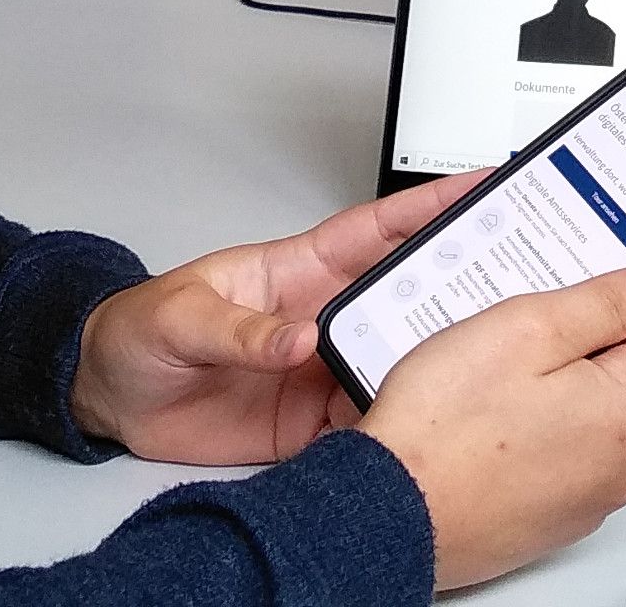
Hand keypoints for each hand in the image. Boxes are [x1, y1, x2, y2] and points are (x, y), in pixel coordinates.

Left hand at [69, 171, 483, 464]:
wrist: (109, 399)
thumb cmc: (140, 333)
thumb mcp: (183, 319)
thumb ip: (242, 331)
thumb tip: (299, 341)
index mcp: (300, 272)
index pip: (375, 232)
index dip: (428, 209)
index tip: (483, 187)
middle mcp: (323, 320)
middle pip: (406, 299)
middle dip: (460, 288)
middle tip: (516, 285)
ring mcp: (320, 372)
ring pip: (397, 365)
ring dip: (432, 369)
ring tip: (480, 373)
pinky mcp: (309, 425)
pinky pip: (364, 427)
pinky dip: (390, 433)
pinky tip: (417, 438)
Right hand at [357, 261, 625, 589]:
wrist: (387, 514)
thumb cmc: (441, 427)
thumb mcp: (524, 329)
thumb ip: (605, 304)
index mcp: (625, 411)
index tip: (587, 292)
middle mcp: (621, 466)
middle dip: (583, 349)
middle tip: (518, 338)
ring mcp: (586, 500)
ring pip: (591, 419)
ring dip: (554, 393)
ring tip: (491, 384)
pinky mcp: (551, 521)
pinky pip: (560, 459)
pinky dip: (532, 437)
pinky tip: (484, 426)